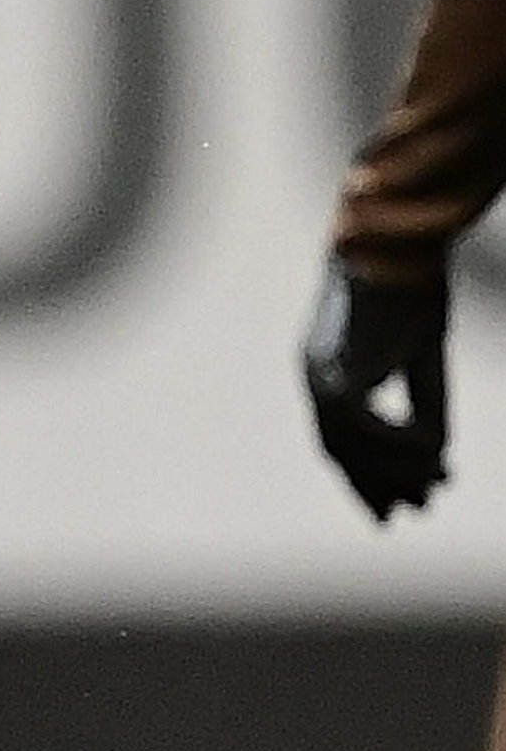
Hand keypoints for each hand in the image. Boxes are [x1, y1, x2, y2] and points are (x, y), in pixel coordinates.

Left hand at [303, 259, 450, 521]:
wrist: (395, 240)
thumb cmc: (410, 284)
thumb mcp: (422, 352)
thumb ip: (421, 400)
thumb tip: (431, 452)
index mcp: (328, 369)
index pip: (343, 437)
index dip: (371, 472)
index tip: (402, 500)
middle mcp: (316, 376)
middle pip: (341, 452)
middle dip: (378, 484)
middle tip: (415, 510)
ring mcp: (320, 375)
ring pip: (350, 446)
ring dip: (393, 471)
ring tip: (433, 487)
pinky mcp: (335, 370)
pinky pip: (364, 424)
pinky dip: (396, 442)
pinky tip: (430, 454)